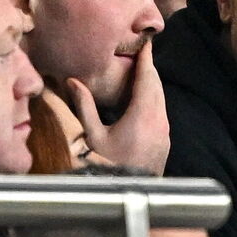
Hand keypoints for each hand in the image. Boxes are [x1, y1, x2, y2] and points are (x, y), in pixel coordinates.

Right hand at [66, 40, 168, 174]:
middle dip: (148, 68)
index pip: (147, 78)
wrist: (128, 194)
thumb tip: (72, 81)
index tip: (146, 41)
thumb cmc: (107, 166)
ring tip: (140, 70)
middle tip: (140, 51)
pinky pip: (161, 111)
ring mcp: (164, 131)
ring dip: (151, 83)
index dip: (146, 58)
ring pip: (161, 98)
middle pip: (156, 86)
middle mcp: (159, 121)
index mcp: (143, 115)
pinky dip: (153, 98)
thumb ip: (84, 106)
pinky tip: (142, 98)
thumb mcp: (92, 136)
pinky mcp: (164, 140)